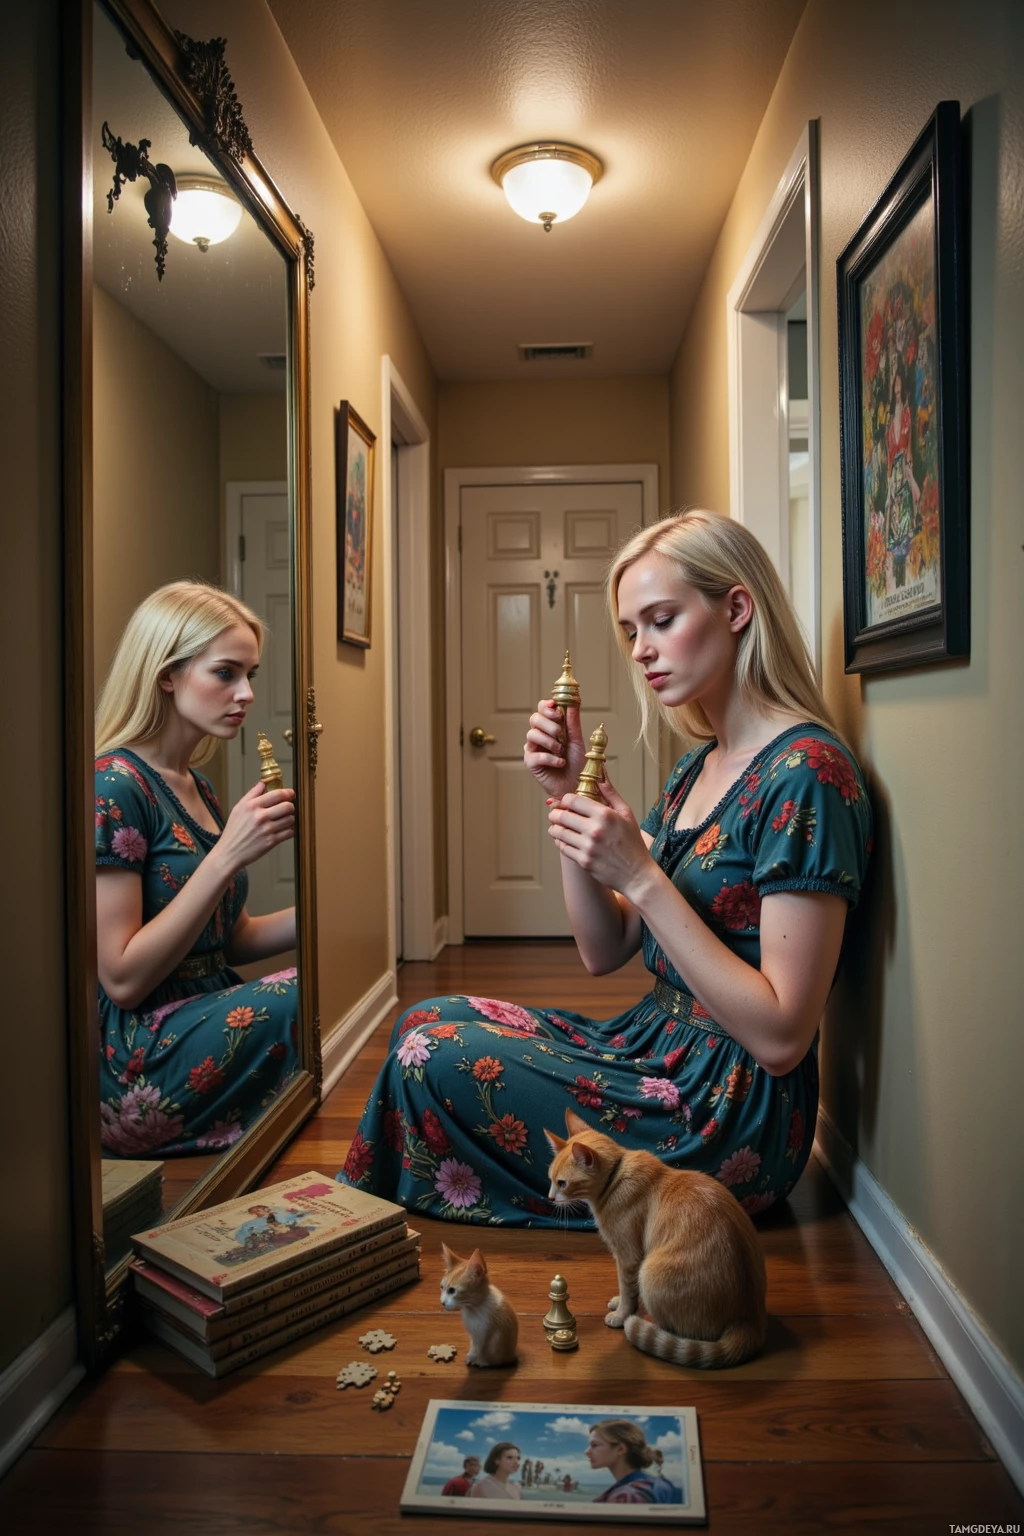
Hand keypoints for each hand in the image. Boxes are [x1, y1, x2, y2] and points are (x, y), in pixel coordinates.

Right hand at [215, 782, 295, 874]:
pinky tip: (281, 830)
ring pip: (290, 819)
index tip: (290, 794)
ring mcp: (267, 830)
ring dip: (289, 819)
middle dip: (290, 806)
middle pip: (288, 806)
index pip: (277, 794)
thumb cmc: (234, 830)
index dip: (288, 793)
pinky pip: (289, 832)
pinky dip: (288, 831)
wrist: (230, 852)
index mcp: (252, 806)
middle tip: (287, 808)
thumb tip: (263, 783)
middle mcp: (260, 816)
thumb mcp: (238, 808)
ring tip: (282, 821)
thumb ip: (252, 794)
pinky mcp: (271, 841)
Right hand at [524, 699, 586, 798]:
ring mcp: (533, 748)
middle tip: (561, 733)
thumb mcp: (577, 739)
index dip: (546, 706)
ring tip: (561, 751)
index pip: (542, 709)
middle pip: (534, 718)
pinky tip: (560, 763)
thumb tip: (574, 699)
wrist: (577, 785)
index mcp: (550, 727)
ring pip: (532, 734)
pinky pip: (535, 755)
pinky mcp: (531, 763)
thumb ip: (573, 721)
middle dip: (549, 724)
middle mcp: (540, 735)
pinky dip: (550, 758)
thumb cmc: (577, 763)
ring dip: (550, 742)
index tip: (555, 706)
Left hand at [547, 776, 649, 895]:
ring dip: (555, 828)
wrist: (636, 874)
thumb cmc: (632, 843)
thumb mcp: (626, 814)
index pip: (572, 800)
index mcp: (605, 815)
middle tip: (556, 814)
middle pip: (561, 815)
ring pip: (558, 832)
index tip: (566, 802)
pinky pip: (562, 848)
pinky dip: (560, 842)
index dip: (565, 800)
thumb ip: (611, 794)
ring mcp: (588, 847)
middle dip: (555, 813)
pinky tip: (565, 839)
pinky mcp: (583, 861)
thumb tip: (600, 776)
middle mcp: (595, 830)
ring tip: (558, 826)